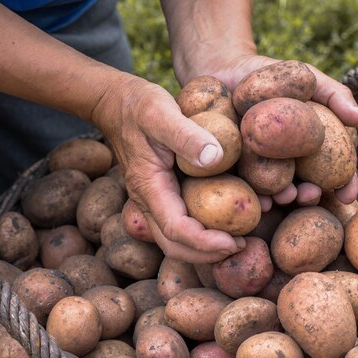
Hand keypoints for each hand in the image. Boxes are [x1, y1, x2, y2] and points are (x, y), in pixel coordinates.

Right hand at [91, 73, 245, 262]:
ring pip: (176, 239)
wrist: (116, 103)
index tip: (234, 241)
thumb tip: (216, 158)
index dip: (205, 242)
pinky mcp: (162, 195)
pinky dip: (203, 231)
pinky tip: (226, 222)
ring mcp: (154, 200)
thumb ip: (186, 135)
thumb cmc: (138, 106)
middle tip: (241, 247)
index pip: (176, 229)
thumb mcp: (162, 113)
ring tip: (238, 240)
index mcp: (149, 187)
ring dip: (205, 247)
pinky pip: (181, 223)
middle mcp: (148, 201)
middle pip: (174, 245)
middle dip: (207, 254)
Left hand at [186, 55, 357, 208]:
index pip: (334, 170)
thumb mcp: (308, 79)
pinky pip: (245, 183)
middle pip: (305, 186)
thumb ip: (335, 95)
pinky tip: (257, 199)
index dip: (344, 185)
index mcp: (311, 148)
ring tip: (285, 197)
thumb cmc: (274, 75)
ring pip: (276, 189)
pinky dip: (253, 193)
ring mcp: (262, 168)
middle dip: (311, 196)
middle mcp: (289, 163)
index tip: (348, 196)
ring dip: (283, 198)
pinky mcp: (235, 168)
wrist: (226, 69)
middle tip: (310, 194)